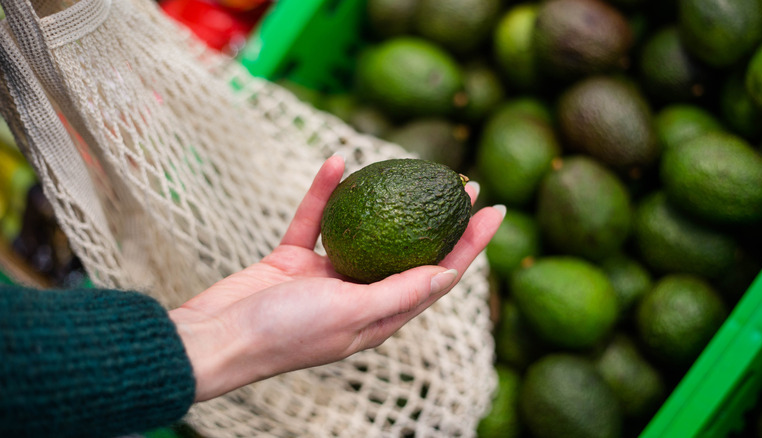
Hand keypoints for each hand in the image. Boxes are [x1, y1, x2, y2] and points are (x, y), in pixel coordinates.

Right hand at [169, 155, 504, 401]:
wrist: (216, 338)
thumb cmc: (285, 334)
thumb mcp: (350, 314)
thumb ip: (397, 294)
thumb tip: (448, 275)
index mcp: (380, 316)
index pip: (438, 276)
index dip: (470, 244)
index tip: (494, 210)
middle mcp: (359, 295)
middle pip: (411, 250)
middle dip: (441, 218)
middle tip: (464, 182)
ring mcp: (326, 277)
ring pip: (365, 230)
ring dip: (388, 199)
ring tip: (414, 167)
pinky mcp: (294, 260)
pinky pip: (315, 220)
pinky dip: (323, 194)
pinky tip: (334, 162)